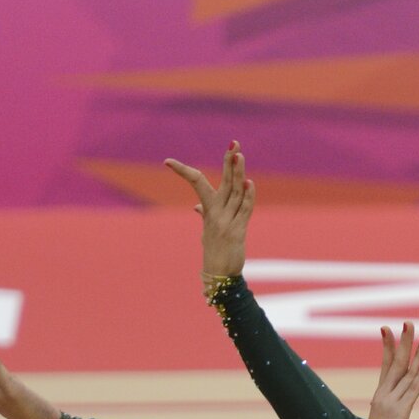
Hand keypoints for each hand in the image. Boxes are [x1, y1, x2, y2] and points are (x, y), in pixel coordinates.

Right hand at [164, 141, 254, 279]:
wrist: (218, 276)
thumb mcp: (207, 231)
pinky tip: (250, 183)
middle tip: (233, 143)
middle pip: (223, 181)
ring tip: (239, 154)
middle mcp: (217, 212)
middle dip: (229, 161)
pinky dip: (248, 197)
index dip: (183, 171)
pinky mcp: (238, 231)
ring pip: (235, 192)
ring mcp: (227, 221)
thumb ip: (205, 214)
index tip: (168, 161)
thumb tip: (196, 206)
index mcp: (209, 209)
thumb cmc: (214, 252)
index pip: (196, 183)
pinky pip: (244, 210)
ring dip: (237, 173)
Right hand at [360, 323, 418, 418]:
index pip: (385, 365)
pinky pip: (413, 390)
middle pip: (396, 363)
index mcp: (378, 396)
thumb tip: (392, 411)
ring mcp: (391, 402)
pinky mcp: (400, 412)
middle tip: (409, 322)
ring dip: (418, 354)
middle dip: (403, 341)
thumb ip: (387, 413)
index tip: (387, 329)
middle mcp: (383, 395)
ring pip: (407, 372)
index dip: (388, 347)